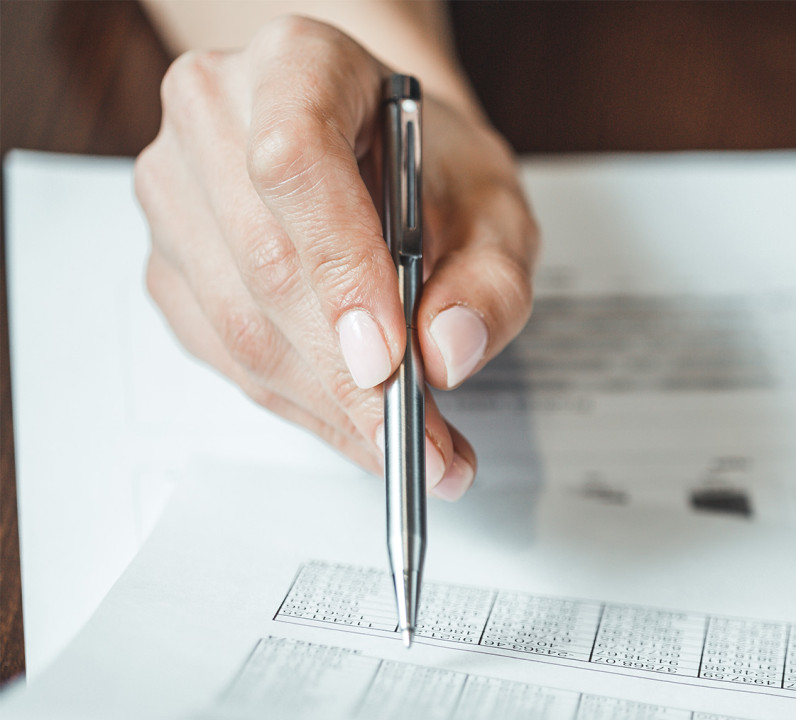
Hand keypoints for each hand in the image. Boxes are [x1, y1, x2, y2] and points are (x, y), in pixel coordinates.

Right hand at [135, 16, 537, 498]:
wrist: (382, 150)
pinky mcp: (168, 263)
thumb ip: (490, 280)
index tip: (390, 361)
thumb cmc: (431, 167)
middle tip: (426, 443)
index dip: (340, 273)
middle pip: (262, 263)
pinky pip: (225, 356)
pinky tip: (361, 427)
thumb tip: (449, 353)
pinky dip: (302, 408)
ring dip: (330, 409)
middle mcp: (213, 115)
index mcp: (295, 65)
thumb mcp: (497, 208)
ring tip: (415, 449)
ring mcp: (174, 191)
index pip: (295, 166)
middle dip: (351, 379)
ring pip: (238, 325)